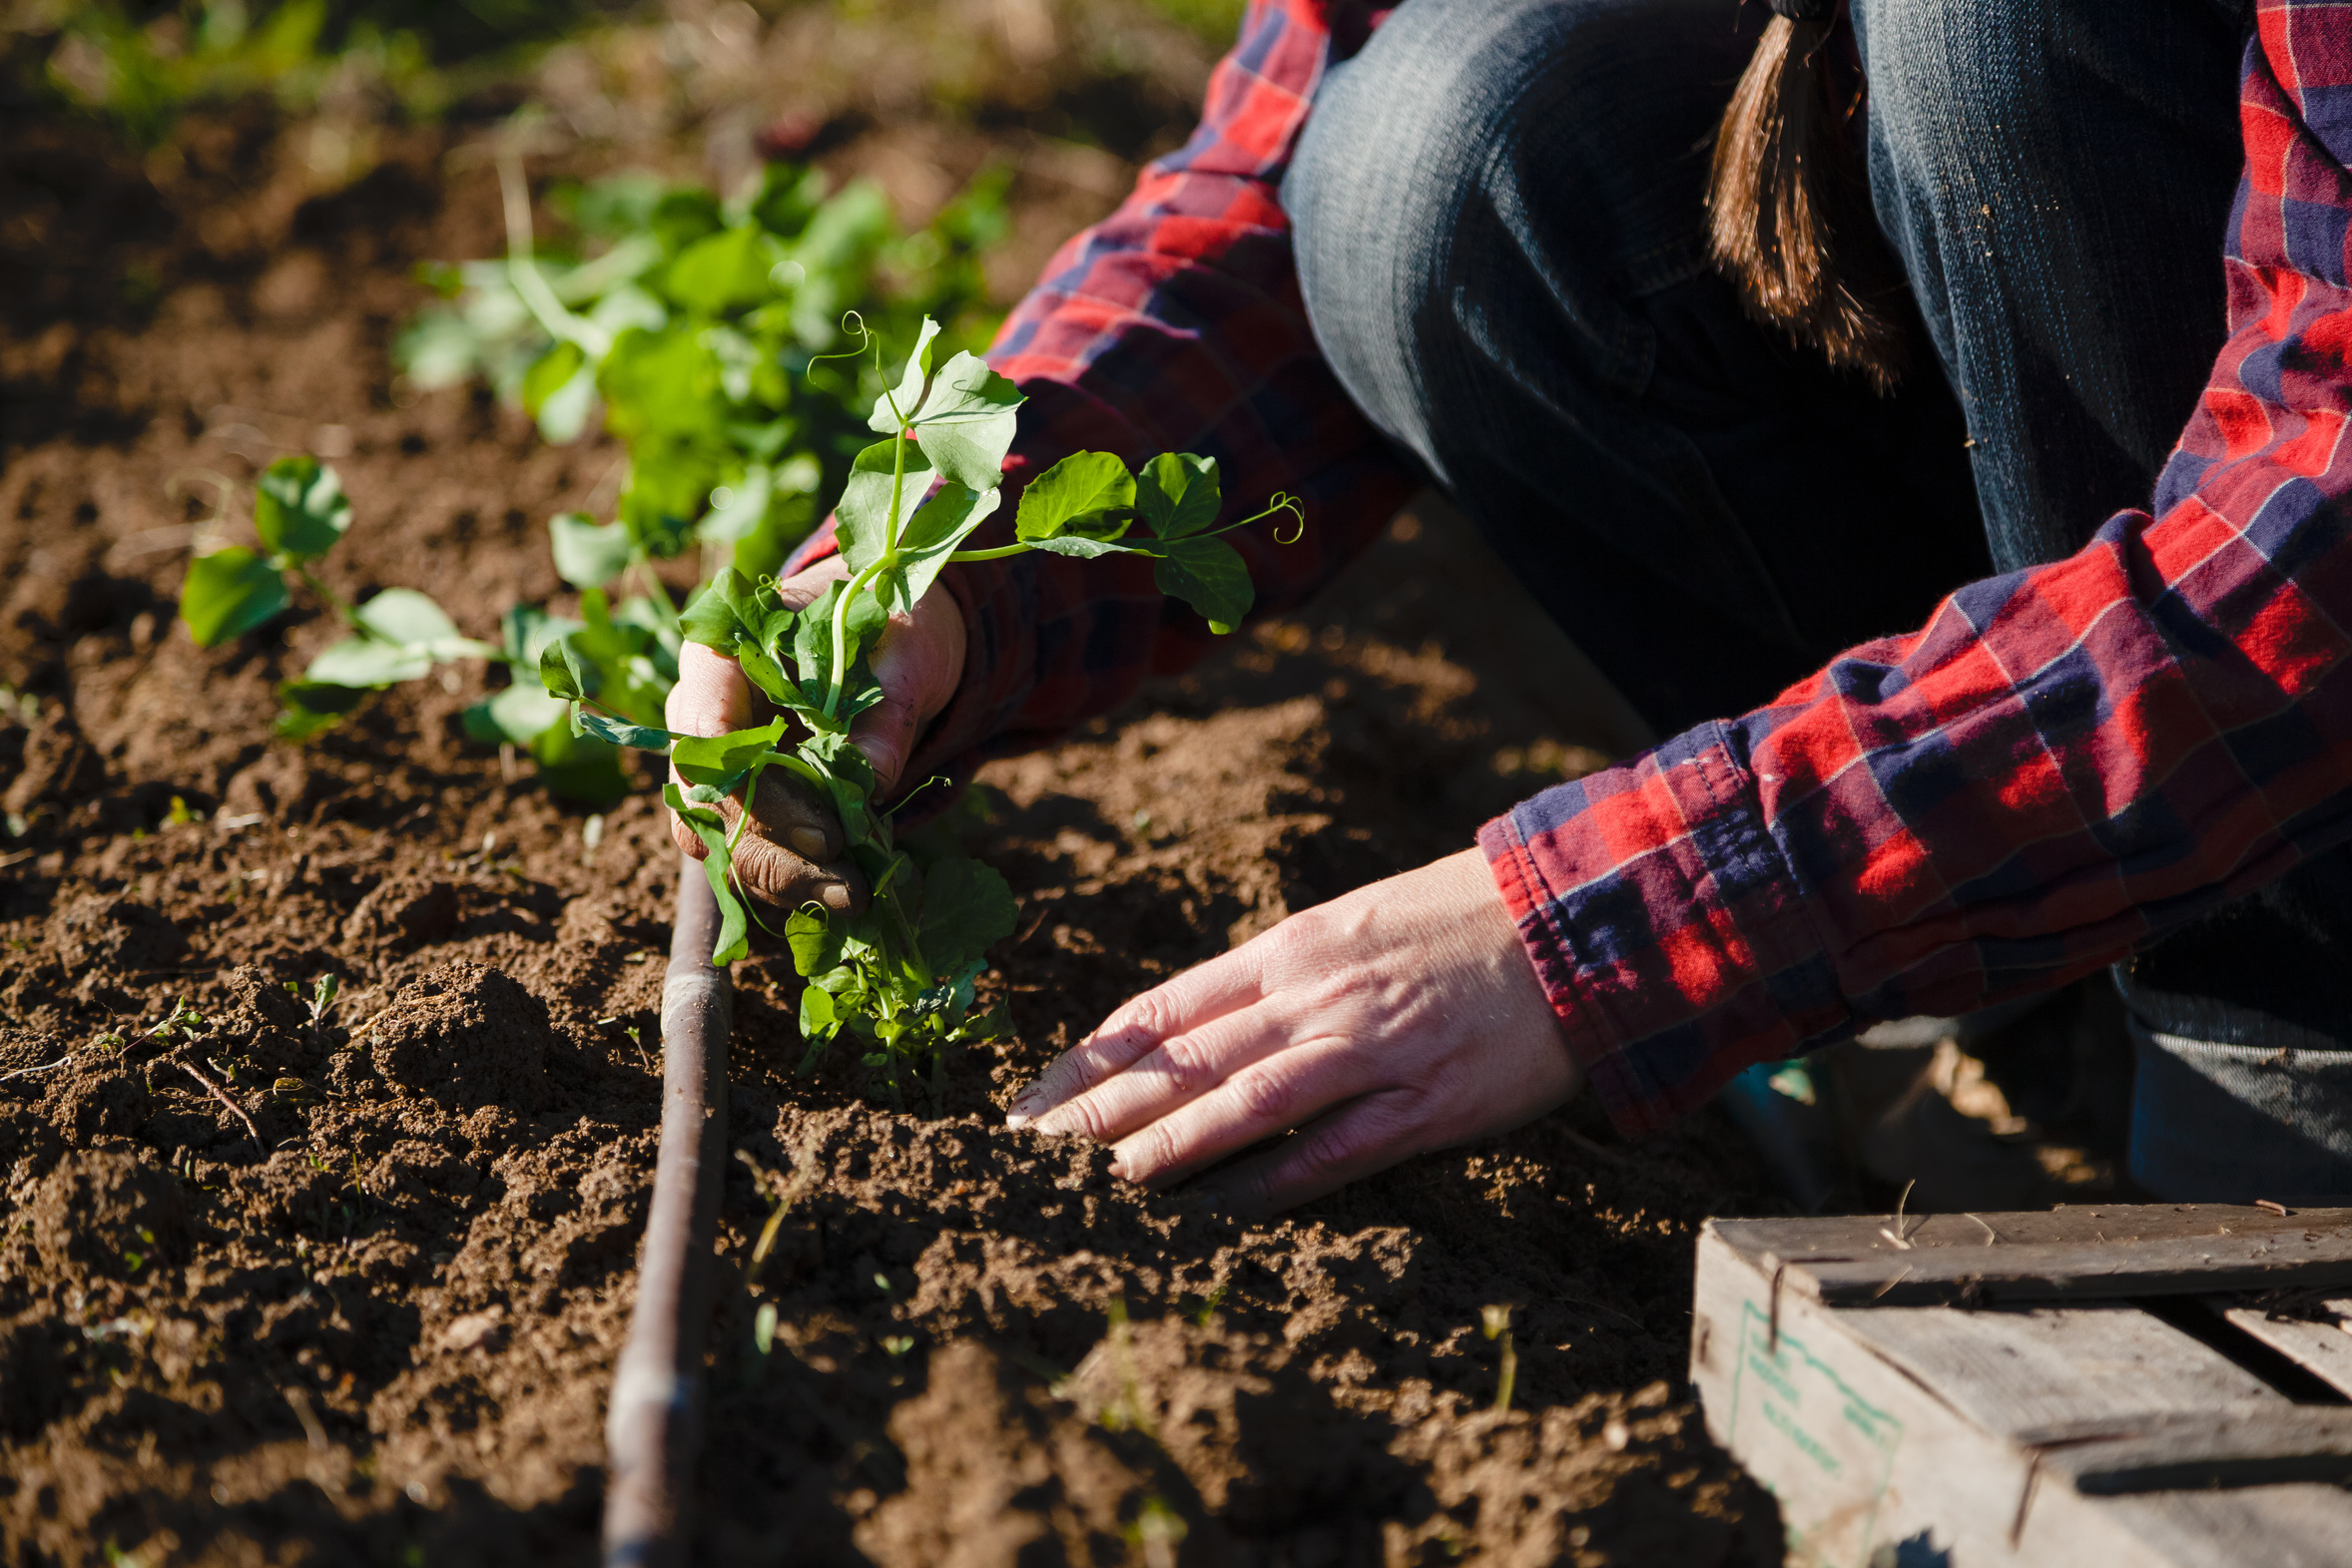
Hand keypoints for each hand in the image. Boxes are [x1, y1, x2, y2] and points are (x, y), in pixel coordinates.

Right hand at [665, 554, 966, 914]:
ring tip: (853, 898)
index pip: (705, 729)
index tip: (823, 835)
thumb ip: (885, 711)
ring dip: (782, 878)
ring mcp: (717, 760)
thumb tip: (869, 781)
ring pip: (720, 836)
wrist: (892, 638)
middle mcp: (703, 710)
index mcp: (723, 652)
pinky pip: (744, 848)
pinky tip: (840, 894)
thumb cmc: (890, 626)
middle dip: (776, 851)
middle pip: (709, 799)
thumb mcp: (906, 650)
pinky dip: (789, 877)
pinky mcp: (745, 798)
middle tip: (847, 884)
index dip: (755, 791)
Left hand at [1005, 847, 1582, 1210]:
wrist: (1577, 917)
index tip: (1032, 1102)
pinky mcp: (1428, 1104)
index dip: (1091, 1059)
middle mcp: (1316, 994)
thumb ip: (1277, 975)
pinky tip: (1217, 1211)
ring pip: (1245, 1101)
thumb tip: (1196, 1023)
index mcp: (1291, 947)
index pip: (1164, 1007)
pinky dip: (1270, 1182)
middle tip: (1030, 1157)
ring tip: (1101, 1185)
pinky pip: (1334, 1151)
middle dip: (1100, 1111)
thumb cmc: (1459, 918)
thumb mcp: (1351, 922)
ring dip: (1167, 1147)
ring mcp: (1371, 1049)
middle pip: (1187, 1058)